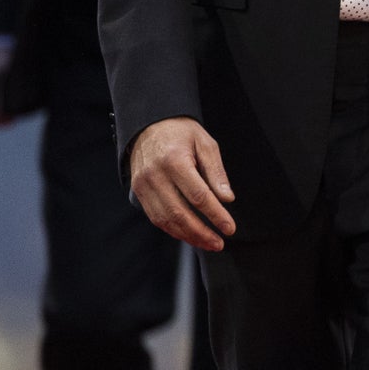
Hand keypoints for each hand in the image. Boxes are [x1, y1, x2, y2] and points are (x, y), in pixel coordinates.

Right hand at [128, 116, 235, 249]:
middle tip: (219, 242)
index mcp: (174, 161)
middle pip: (179, 213)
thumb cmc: (180, 133)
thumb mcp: (205, 143)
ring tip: (207, 243)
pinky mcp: (139, 192)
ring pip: (165, 219)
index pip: (198, 196)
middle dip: (201, 232)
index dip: (215, 215)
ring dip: (187, 236)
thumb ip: (216, 172)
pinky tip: (189, 235)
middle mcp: (155, 175)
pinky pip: (155, 217)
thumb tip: (227, 198)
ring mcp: (144, 185)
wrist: (149, 125)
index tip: (229, 227)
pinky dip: (173, 229)